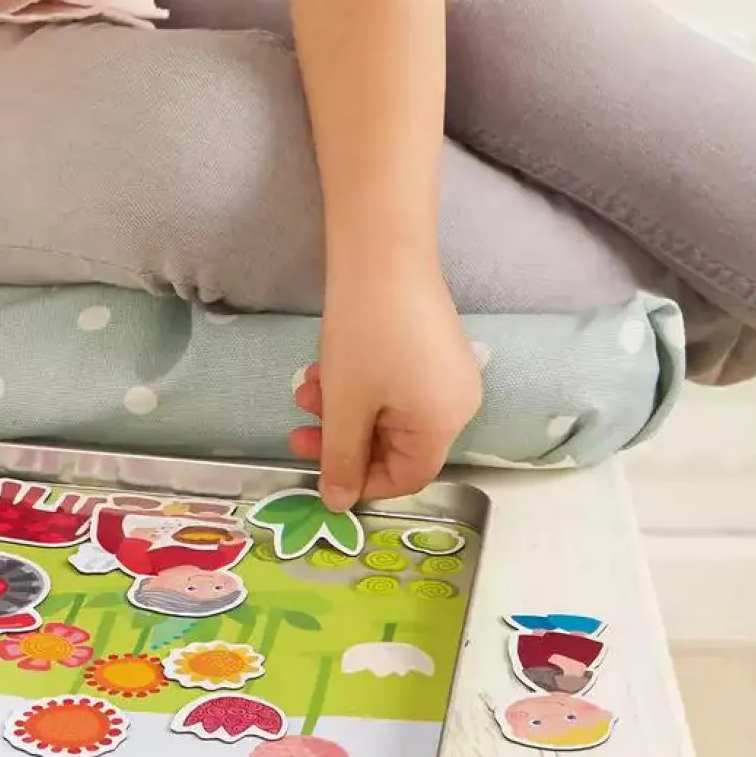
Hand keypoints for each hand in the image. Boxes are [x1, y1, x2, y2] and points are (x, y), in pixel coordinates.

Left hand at [289, 272, 481, 508]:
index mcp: (445, 425)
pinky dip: (360, 382)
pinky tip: (325, 365)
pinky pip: (397, 381)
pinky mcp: (434, 343)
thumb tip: (338, 504)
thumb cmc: (365, 335)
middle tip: (297, 430)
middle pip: (396, 442)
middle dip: (342, 438)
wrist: (382, 253)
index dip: (361, 482)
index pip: (407, 477)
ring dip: (343, 406)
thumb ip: (340, 459)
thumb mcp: (344, 404)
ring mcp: (449, 370)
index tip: (318, 470)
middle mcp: (458, 403)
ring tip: (305, 389)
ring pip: (389, 409)